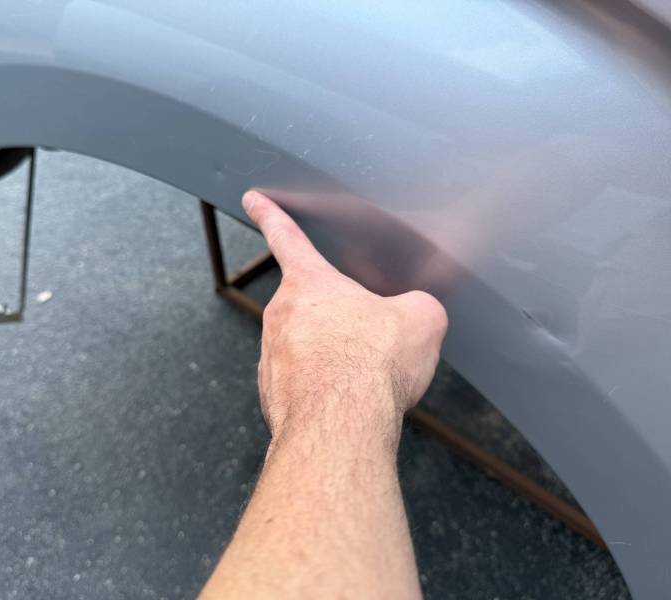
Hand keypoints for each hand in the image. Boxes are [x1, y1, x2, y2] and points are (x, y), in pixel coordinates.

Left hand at [242, 190, 447, 452]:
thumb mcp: (421, 320)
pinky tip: (347, 403)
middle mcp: (281, 315)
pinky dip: (323, 389)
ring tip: (361, 378)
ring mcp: (271, 357)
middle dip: (336, 320)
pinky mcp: (272, 395)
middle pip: (308, 306)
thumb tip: (417, 314)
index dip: (271, 215)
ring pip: (306, 348)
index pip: (287, 237)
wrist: (340, 425)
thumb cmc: (371, 365)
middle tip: (365, 342)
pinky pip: (302, 383)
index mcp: (310, 284)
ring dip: (331, 358)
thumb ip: (417, 306)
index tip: (253, 198)